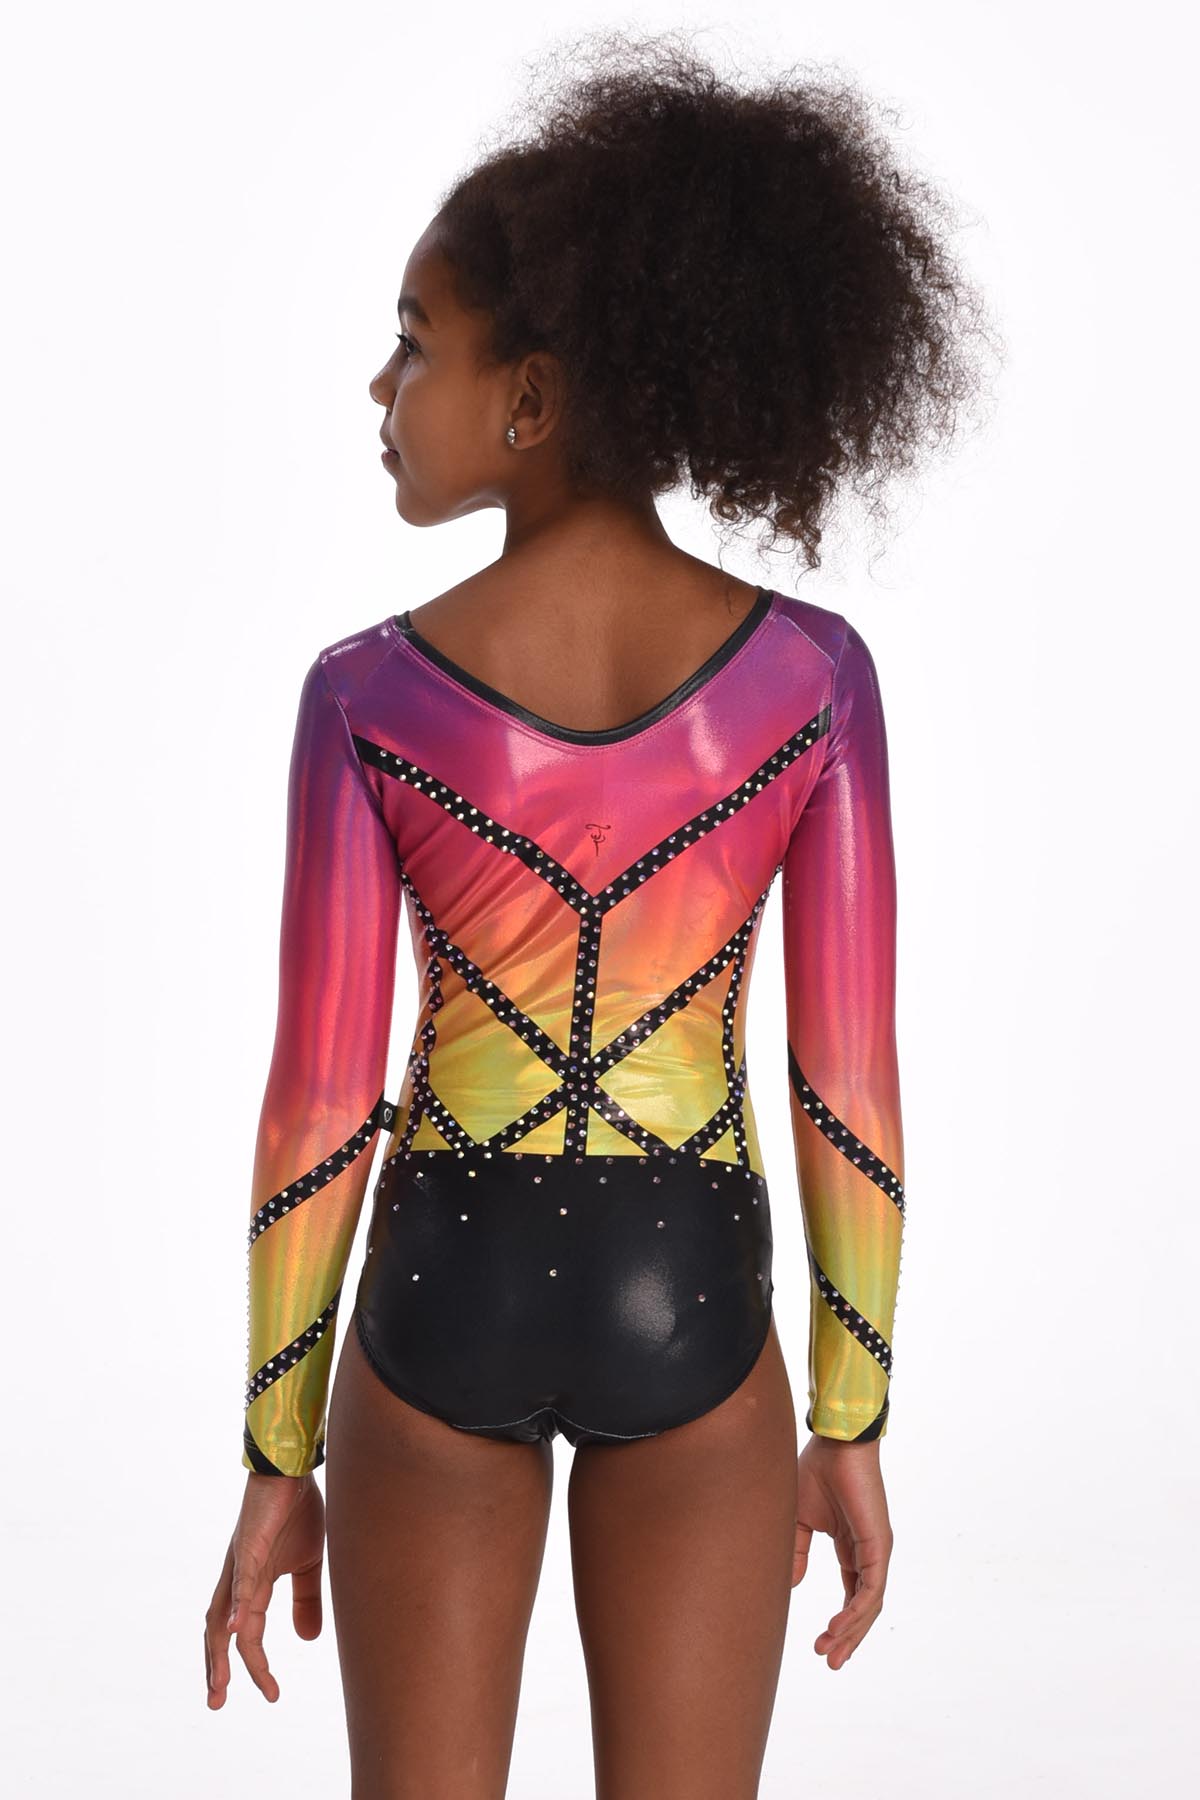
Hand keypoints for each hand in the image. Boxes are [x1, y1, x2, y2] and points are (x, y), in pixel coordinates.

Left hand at [204, 1471, 325, 1706]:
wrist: (292, 1471)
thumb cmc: (296, 1512)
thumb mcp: (307, 1565)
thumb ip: (305, 1601)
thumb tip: (306, 1641)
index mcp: (253, 1586)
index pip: (248, 1636)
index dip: (255, 1666)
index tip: (271, 1694)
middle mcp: (238, 1580)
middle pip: (219, 1634)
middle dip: (217, 1669)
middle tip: (216, 1703)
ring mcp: (240, 1564)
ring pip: (222, 1616)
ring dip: (220, 1651)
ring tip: (220, 1682)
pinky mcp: (248, 1546)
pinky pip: (241, 1581)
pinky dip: (237, 1606)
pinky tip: (235, 1628)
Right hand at [791, 1434, 892, 1668]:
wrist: (834, 1444)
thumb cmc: (817, 1472)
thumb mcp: (799, 1520)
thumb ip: (798, 1552)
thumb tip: (793, 1585)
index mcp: (851, 1547)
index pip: (853, 1596)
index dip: (839, 1624)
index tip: (819, 1647)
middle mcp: (868, 1554)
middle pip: (863, 1608)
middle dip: (848, 1638)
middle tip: (831, 1663)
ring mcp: (876, 1551)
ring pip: (870, 1604)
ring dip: (851, 1631)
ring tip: (831, 1651)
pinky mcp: (879, 1545)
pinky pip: (872, 1588)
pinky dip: (857, 1611)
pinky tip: (839, 1627)